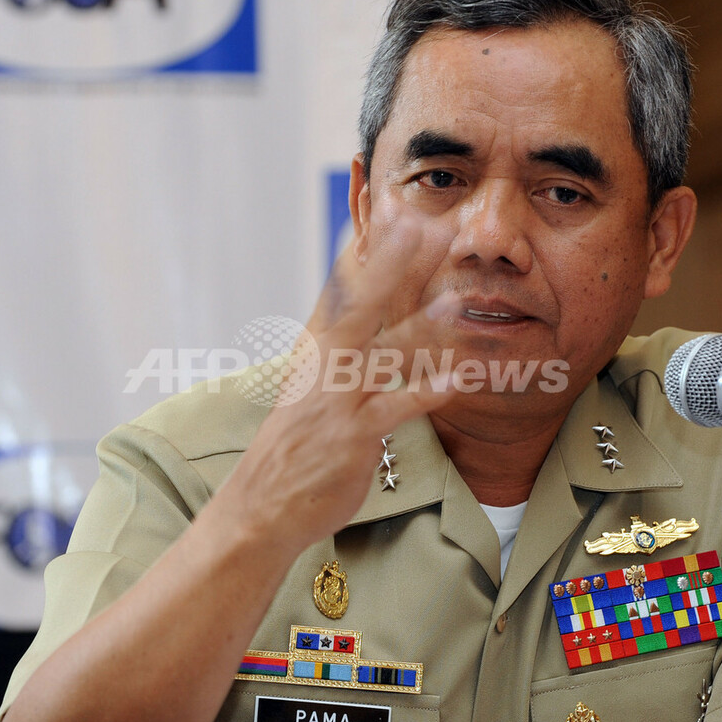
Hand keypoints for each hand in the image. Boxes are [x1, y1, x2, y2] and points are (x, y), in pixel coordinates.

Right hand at [218, 218, 459, 555]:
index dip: (368, 252)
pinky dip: (429, 391)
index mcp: (314, 351)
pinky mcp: (354, 432)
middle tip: (431, 229)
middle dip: (399, 265)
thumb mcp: (307, 391)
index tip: (394, 218)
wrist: (262, 503)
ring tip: (458, 300)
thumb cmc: (293, 447)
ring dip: (425, 323)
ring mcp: (338, 397)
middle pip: (365, 304)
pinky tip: (459, 379)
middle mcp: (324, 365)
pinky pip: (398, 405)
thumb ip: (335, 358)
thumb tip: (362, 332)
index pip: (341, 290)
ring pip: (386, 349)